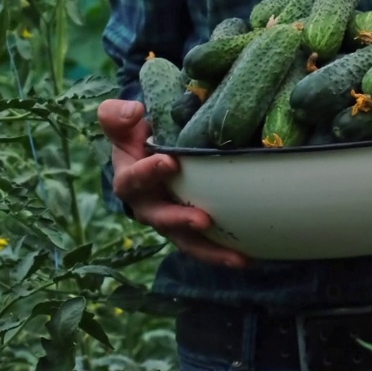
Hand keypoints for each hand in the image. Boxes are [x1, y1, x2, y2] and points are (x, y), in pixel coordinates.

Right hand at [97, 99, 249, 268]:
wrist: (151, 156)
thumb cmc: (140, 138)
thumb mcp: (127, 124)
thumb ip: (120, 118)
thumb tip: (134, 112)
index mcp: (130, 180)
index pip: (133, 179)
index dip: (148, 172)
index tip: (169, 162)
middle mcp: (148, 207)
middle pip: (161, 219)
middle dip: (181, 220)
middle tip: (203, 220)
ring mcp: (171, 222)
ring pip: (187, 241)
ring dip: (211, 251)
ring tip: (237, 258)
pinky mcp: (191, 230)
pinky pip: (206, 245)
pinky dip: (226, 253)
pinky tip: (251, 258)